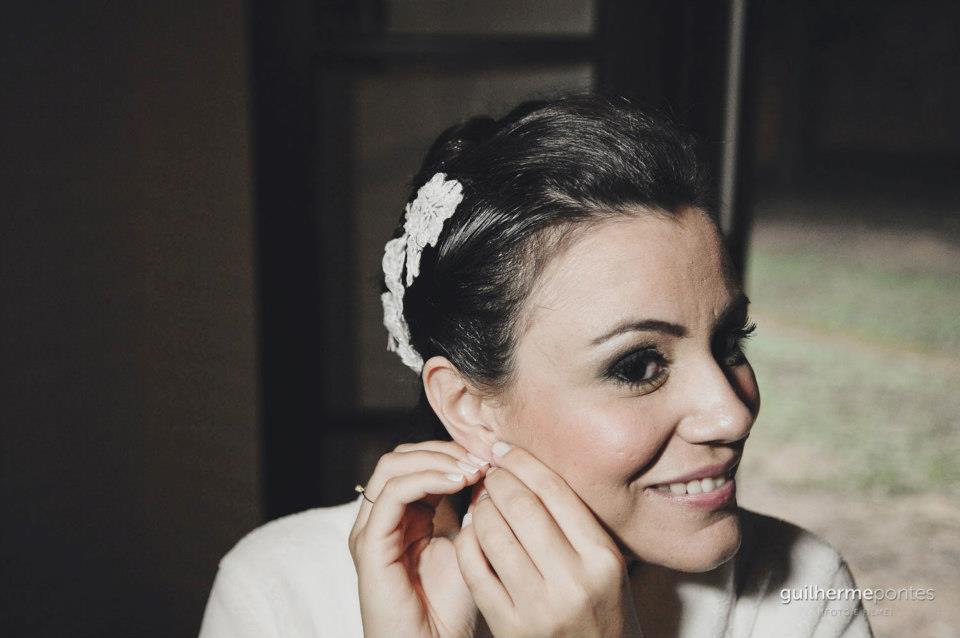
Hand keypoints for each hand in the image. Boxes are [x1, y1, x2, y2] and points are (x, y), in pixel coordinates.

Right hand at [349, 440, 489, 637]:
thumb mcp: (469, 545)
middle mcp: (382, 518)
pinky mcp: (370, 545)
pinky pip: (393, 494)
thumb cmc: (450, 608)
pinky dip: (426, 478)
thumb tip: (489, 469)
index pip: (416, 462)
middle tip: (481, 457)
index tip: (490, 456)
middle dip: (443, 449)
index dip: (452, 452)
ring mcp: (371, 530)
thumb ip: (472, 508)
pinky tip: (458, 482)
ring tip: (472, 468)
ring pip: (392, 466)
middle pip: (400, 456)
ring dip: (436, 459)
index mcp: (403, 517)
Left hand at [453, 442, 642, 637]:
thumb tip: (529, 469)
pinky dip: (467, 542)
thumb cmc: (600, 611)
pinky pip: (475, 569)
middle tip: (490, 472)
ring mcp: (538, 607)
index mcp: (602, 558)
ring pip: (493, 534)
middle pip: (522, 507)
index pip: (555, 492)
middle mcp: (572, 582)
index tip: (503, 449)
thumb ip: (576, 522)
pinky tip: (471, 531)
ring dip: (480, 508)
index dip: (523, 462)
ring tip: (482, 501)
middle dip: (498, 480)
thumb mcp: (606, 565)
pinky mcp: (509, 627)